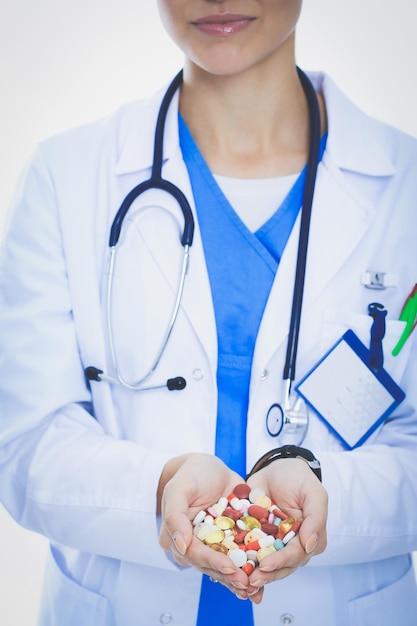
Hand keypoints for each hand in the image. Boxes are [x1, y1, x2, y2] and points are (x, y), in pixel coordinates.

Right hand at [159, 453, 256, 597]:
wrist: (210, 467)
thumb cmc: (191, 474)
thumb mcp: (179, 488)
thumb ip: (175, 516)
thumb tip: (180, 545)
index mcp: (178, 535)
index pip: (194, 553)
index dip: (212, 562)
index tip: (229, 568)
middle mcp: (194, 544)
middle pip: (211, 565)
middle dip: (229, 575)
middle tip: (247, 584)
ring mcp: (213, 543)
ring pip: (225, 566)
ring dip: (239, 579)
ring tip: (256, 589)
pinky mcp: (230, 539)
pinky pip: (239, 555)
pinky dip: (250, 567)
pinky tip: (262, 580)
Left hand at [246, 458, 327, 594]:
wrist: (275, 467)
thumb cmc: (298, 479)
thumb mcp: (313, 493)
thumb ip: (316, 518)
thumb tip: (310, 545)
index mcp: (307, 538)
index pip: (295, 555)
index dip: (281, 562)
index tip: (266, 565)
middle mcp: (289, 544)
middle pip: (279, 565)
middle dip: (265, 574)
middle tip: (250, 581)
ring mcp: (270, 541)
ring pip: (262, 562)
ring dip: (251, 573)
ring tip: (239, 581)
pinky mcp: (253, 535)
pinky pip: (245, 549)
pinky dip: (238, 560)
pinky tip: (227, 568)